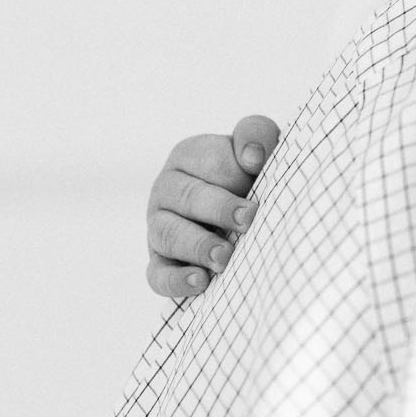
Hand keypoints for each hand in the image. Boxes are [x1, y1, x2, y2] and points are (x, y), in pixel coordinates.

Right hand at [144, 113, 279, 297]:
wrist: (239, 213)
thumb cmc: (249, 174)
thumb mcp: (255, 147)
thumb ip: (256, 134)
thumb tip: (253, 156)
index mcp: (188, 156)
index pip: (209, 160)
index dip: (234, 173)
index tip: (258, 180)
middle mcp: (167, 189)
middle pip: (187, 197)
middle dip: (219, 209)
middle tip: (248, 220)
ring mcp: (158, 227)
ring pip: (168, 235)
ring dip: (198, 246)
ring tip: (225, 258)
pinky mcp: (159, 262)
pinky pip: (158, 275)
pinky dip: (176, 280)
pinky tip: (200, 282)